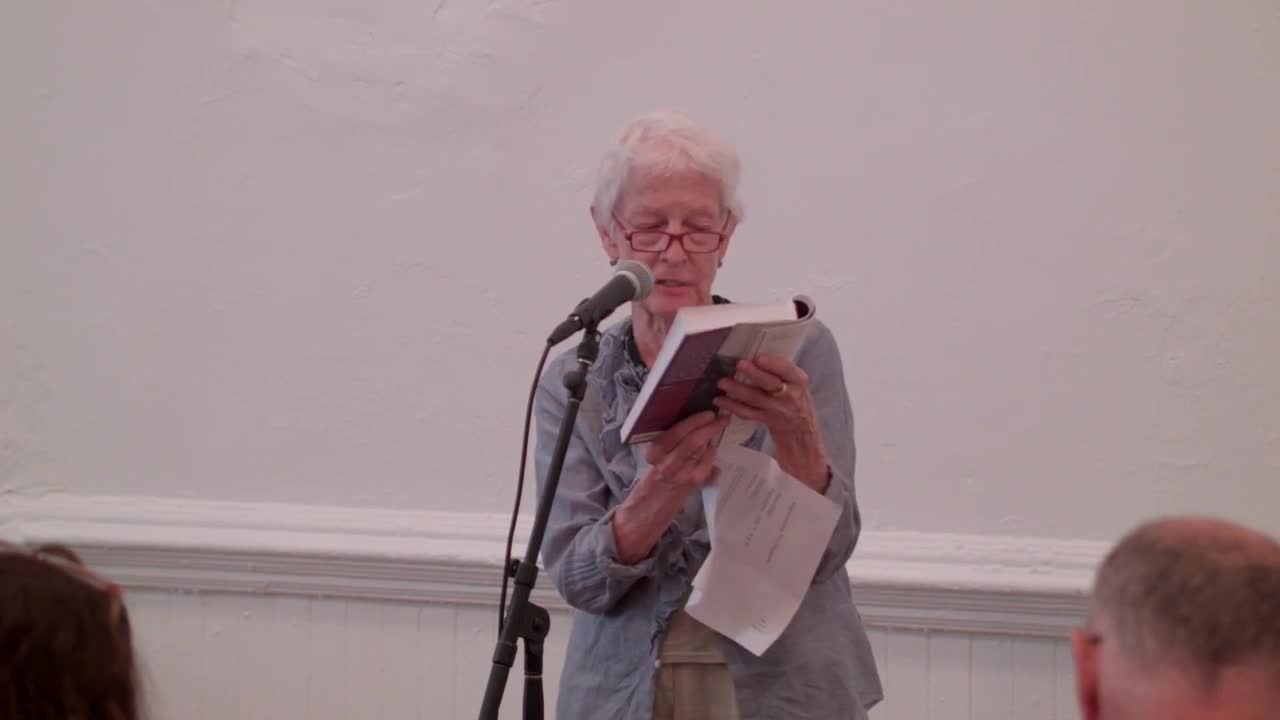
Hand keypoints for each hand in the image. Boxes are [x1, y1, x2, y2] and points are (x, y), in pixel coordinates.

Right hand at [642, 411, 728, 491]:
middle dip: (710, 427)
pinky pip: (709, 461)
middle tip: (722, 418)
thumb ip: (671, 440)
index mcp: (655, 452)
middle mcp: (668, 463)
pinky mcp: (695, 482)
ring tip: (718, 427)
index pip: (677, 432)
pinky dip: (711, 453)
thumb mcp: (656, 455)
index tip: (708, 414)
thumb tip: (694, 422)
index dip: (695, 421)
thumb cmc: (656, 473)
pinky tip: (710, 449)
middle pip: (693, 441)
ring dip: (712, 438)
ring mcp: (683, 474)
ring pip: (702, 450)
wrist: (654, 502)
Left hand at [712, 355, 830, 492]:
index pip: (787, 369)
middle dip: (754, 373)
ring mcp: (777, 409)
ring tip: (722, 383)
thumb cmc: (794, 396)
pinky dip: (733, 406)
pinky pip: (747, 412)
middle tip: (738, 364)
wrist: (801, 427)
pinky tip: (720, 400)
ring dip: (737, 390)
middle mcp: (789, 395)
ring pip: (755, 398)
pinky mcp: (765, 419)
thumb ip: (778, 369)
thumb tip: (753, 354)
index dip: (773, 364)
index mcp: (798, 380)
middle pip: (770, 383)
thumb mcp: (794, 380)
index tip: (758, 358)